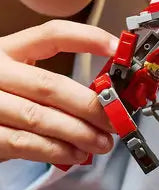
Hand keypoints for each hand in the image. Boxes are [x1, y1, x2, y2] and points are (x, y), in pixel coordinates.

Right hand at [0, 20, 119, 166]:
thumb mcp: (16, 75)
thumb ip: (48, 81)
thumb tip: (103, 97)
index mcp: (6, 50)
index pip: (51, 35)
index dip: (87, 38)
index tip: (116, 48)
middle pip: (50, 85)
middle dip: (90, 105)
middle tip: (116, 119)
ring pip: (39, 118)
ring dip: (78, 133)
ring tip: (102, 143)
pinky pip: (23, 143)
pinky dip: (54, 150)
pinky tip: (75, 154)